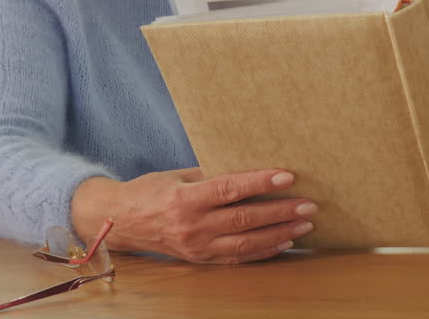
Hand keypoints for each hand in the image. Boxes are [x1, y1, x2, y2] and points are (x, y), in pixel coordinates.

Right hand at [71, 168, 316, 263]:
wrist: (119, 221)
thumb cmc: (150, 191)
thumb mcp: (179, 176)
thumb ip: (213, 175)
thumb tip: (251, 168)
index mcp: (186, 199)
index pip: (230, 190)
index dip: (260, 183)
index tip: (288, 177)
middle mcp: (192, 226)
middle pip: (244, 219)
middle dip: (280, 212)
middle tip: (308, 204)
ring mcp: (197, 247)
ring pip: (246, 243)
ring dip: (279, 234)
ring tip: (305, 225)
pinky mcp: (200, 260)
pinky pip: (237, 257)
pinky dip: (263, 251)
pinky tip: (284, 242)